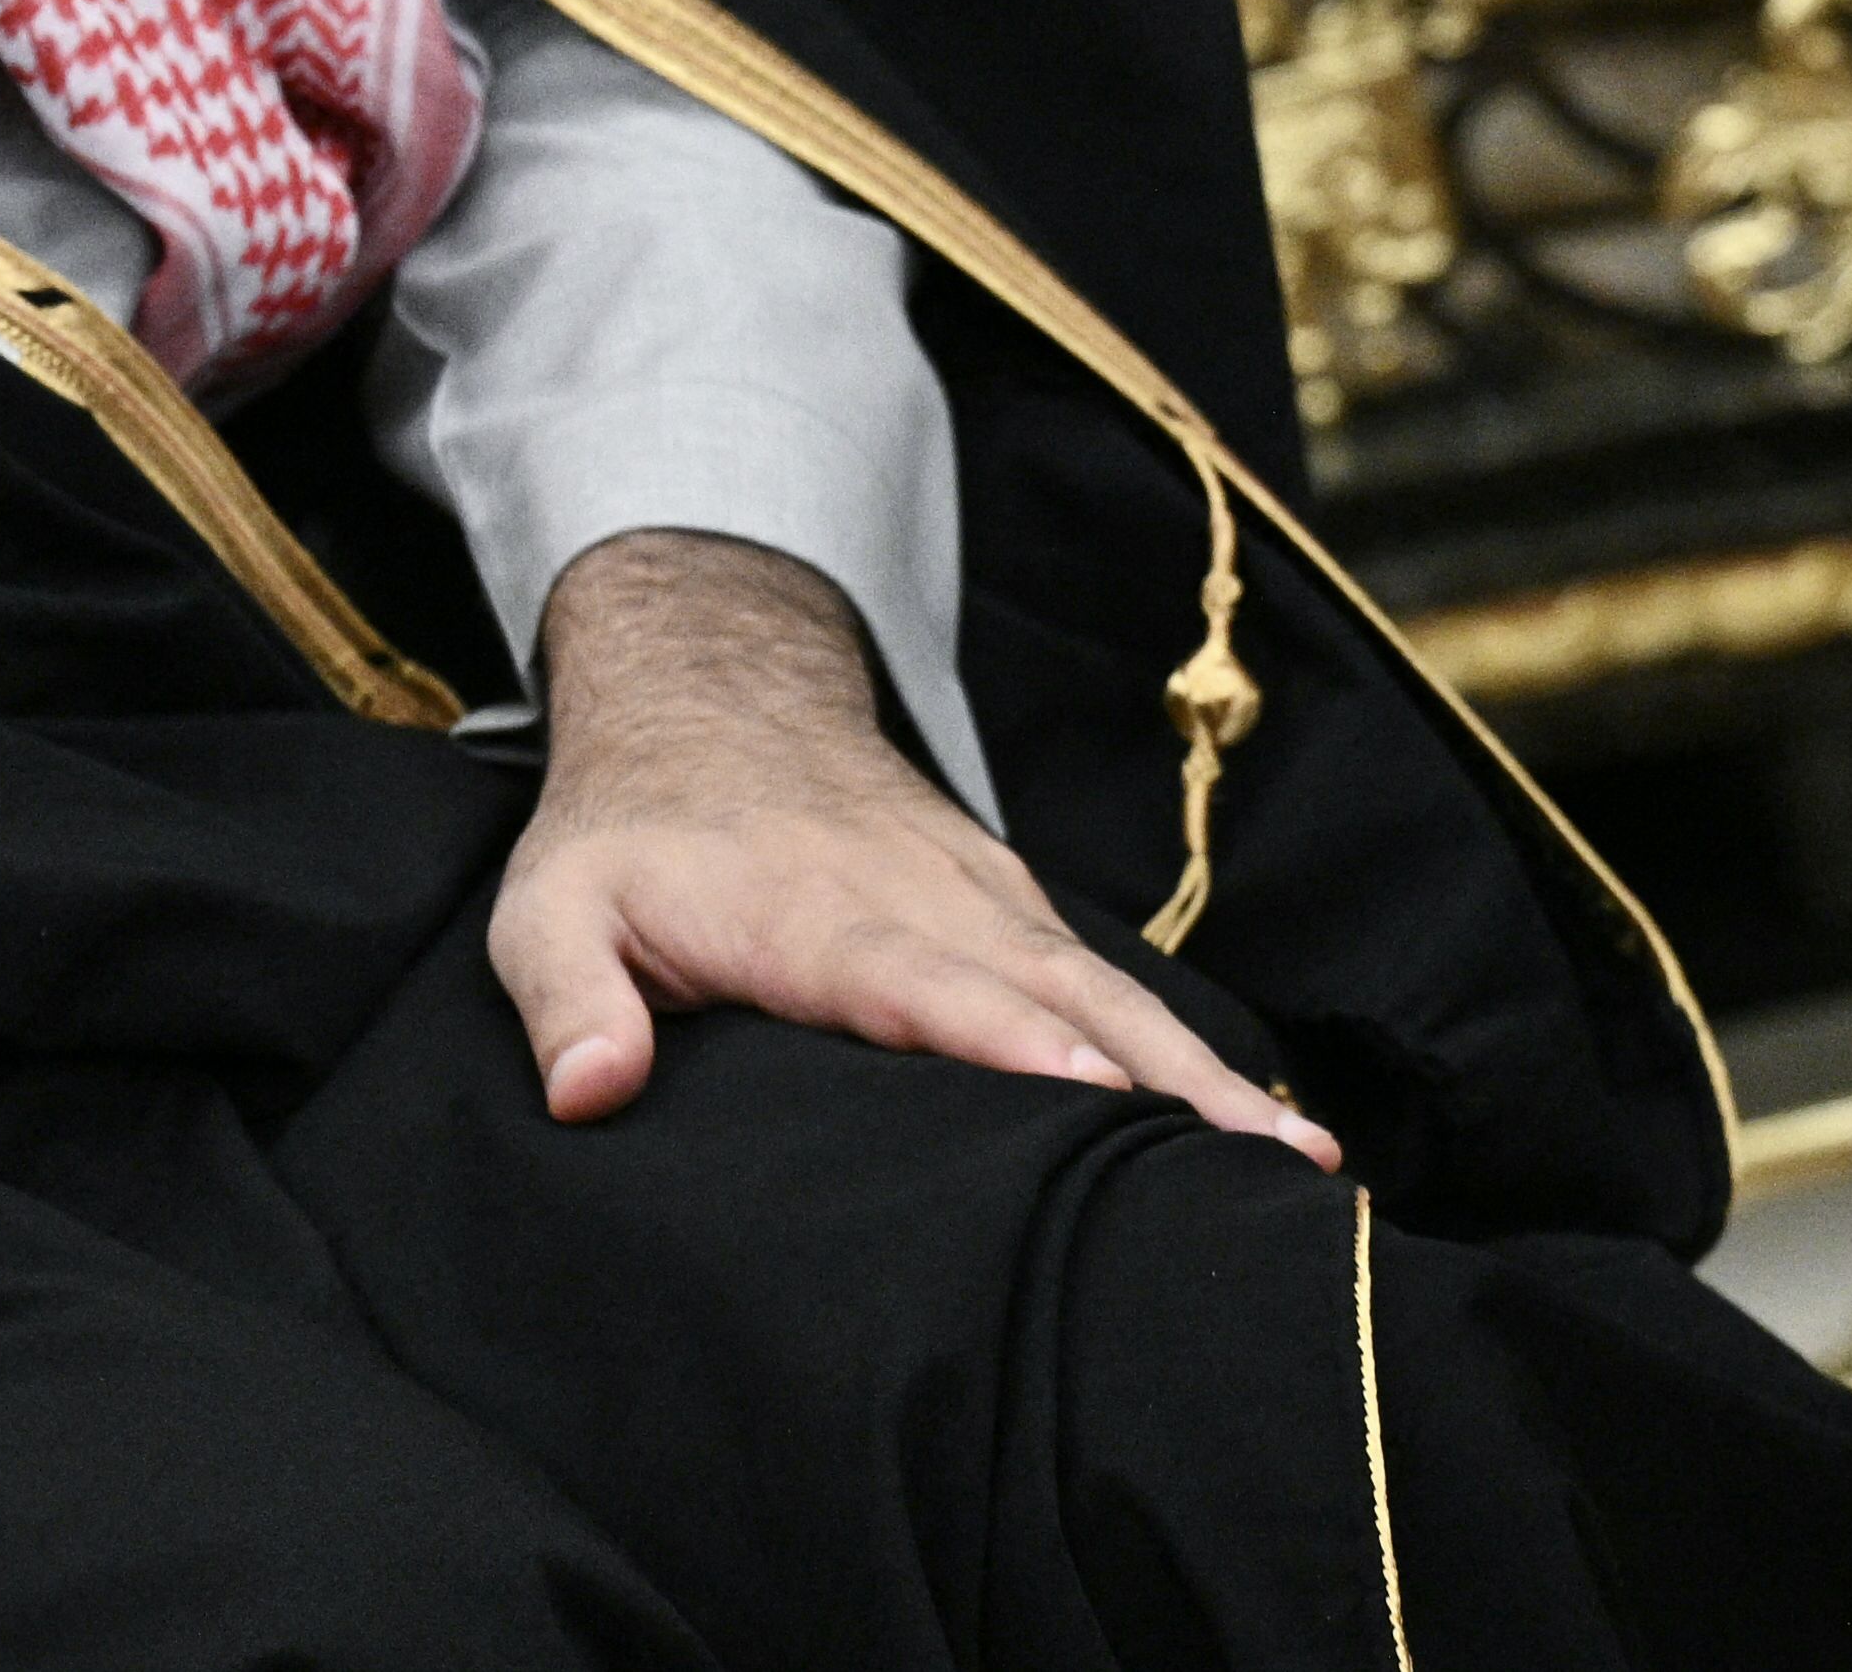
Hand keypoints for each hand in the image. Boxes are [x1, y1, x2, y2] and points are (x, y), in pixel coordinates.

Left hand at [492, 527, 1329, 1161]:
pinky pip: (1107, 982)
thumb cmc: (629, 827)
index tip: (1090, 1084)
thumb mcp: (548, 904)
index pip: (919, 980)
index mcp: (813, 915)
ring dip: (1205, 1071)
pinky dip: (1185, 1045)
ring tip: (1303, 1156)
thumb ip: (566, 995)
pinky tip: (1256, 1115)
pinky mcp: (1009, 907)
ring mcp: (982, 899)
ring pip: (1109, 993)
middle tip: (1270, 1160)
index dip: (1002, 1032)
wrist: (714, 691)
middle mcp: (924, 902)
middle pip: (1060, 998)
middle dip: (1167, 1077)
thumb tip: (589, 1090)